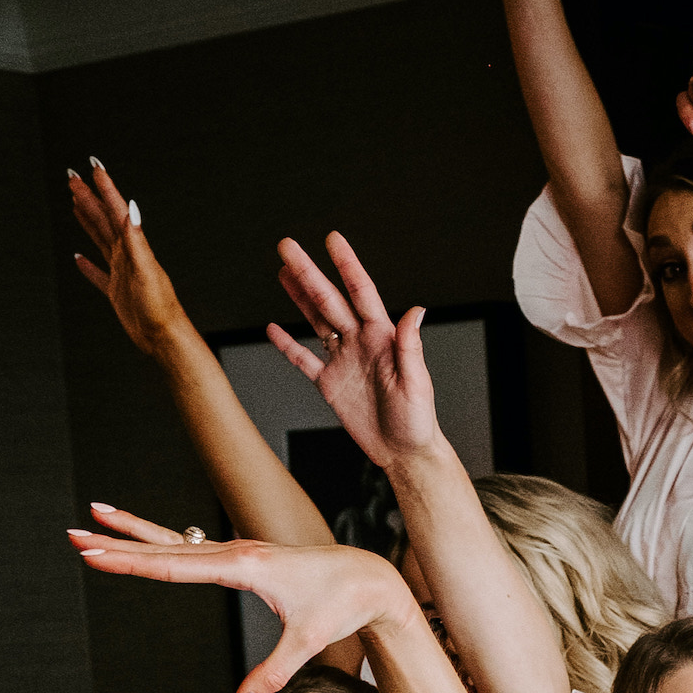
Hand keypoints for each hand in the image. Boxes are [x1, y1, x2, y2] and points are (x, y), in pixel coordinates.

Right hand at [64, 504, 414, 692]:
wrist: (369, 578)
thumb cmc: (342, 606)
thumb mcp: (308, 641)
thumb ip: (272, 673)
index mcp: (245, 566)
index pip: (175, 564)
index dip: (132, 562)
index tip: (96, 555)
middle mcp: (237, 551)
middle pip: (164, 547)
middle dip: (118, 543)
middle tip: (74, 535)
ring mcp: (239, 551)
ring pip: (175, 541)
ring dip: (134, 533)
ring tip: (95, 518)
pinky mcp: (245, 558)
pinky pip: (195, 547)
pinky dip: (164, 540)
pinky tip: (144, 537)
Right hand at [68, 158, 183, 355]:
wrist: (165, 338)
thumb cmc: (160, 308)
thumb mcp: (147, 270)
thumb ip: (136, 240)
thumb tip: (131, 209)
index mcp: (134, 247)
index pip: (116, 210)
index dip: (105, 188)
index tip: (94, 166)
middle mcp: (127, 256)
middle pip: (104, 220)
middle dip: (89, 197)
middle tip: (73, 177)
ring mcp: (122, 273)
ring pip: (100, 240)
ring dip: (88, 221)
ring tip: (75, 204)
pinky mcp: (117, 293)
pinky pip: (98, 275)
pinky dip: (87, 266)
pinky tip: (78, 258)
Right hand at [270, 231, 439, 471]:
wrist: (404, 453)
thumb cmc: (418, 421)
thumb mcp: (417, 383)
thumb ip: (411, 346)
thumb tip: (417, 309)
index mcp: (382, 337)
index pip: (361, 292)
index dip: (346, 265)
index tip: (332, 239)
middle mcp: (360, 342)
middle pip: (329, 300)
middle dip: (308, 272)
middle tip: (287, 246)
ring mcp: (343, 360)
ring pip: (316, 321)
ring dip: (298, 297)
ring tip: (283, 272)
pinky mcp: (330, 384)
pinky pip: (304, 360)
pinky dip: (288, 345)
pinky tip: (273, 328)